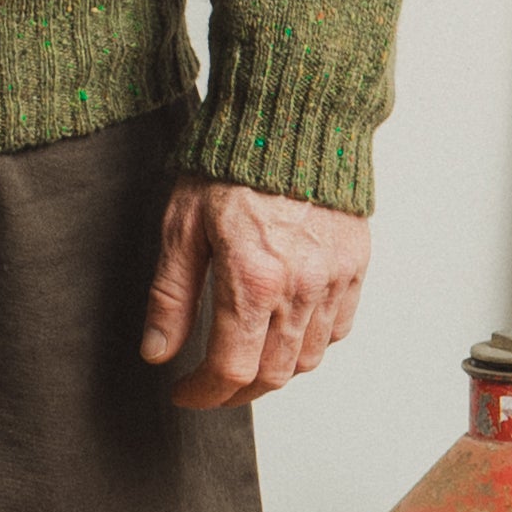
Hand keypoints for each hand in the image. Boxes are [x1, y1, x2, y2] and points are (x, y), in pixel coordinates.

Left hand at [140, 174, 369, 408]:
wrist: (287, 117)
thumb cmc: (228, 163)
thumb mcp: (181, 226)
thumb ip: (170, 296)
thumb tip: (157, 353)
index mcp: (252, 280)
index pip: (231, 370)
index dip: (203, 393)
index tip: (183, 392)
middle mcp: (300, 288)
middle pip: (272, 374)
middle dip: (236, 392)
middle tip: (210, 386)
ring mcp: (334, 279)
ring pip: (309, 359)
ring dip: (274, 371)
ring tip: (245, 359)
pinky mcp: (355, 265)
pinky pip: (339, 328)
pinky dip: (312, 342)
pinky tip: (286, 330)